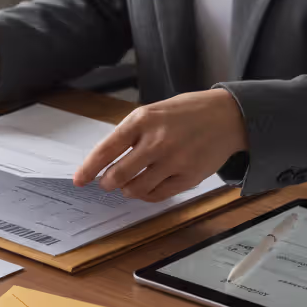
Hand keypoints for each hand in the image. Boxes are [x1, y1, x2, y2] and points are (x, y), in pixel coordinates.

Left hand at [73, 88, 248, 201]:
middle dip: (108, 183)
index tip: (79, 180)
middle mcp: (157, 141)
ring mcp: (174, 161)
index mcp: (143, 120)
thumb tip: (105, 161)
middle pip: (118, 175)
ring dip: (127, 190)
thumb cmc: (186, 113)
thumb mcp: (154, 112)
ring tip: (130, 183)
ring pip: (136, 189)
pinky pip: (157, 195)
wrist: (227, 116)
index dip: (89, 168)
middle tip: (107, 182)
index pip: (106, 149)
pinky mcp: (188, 177)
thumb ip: (131, 134)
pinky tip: (148, 186)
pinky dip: (146, 195)